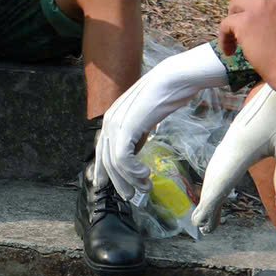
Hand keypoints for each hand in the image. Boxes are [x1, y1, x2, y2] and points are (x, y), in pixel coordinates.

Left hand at [94, 44, 231, 201]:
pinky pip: (124, 158)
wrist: (173, 80)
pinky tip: (145, 175)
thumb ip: (135, 135)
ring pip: (115, 163)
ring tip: (145, 188)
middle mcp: (110, 121)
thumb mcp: (145, 120)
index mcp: (112, 118)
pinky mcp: (127, 127)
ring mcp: (117, 124)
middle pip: (107, 160)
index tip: (107, 186)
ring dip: (130, 179)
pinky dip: (133, 171)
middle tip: (130, 195)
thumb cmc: (164, 97)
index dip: (103, 171)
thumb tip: (134, 153)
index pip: (101, 151)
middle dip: (118, 182)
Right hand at [188, 86, 275, 235]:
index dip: (210, 203)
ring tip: (209, 214)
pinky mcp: (240, 132)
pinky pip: (223, 160)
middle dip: (208, 202)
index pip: (221, 180)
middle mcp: (232, 141)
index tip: (202, 223)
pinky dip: (217, 177)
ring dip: (211, 190)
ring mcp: (234, 135)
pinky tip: (221, 186)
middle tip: (203, 228)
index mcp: (241, 146)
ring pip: (217, 167)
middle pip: (214, 176)